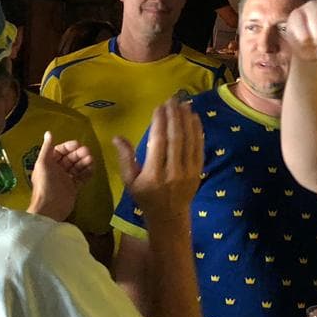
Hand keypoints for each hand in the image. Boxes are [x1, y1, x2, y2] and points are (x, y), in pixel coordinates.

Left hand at [28, 134, 93, 221]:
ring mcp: (66, 179)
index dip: (69, 147)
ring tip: (91, 160)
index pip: (60, 151)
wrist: (50, 208)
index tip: (78, 144)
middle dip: (79, 154)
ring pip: (77, 167)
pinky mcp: (73, 188)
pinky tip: (92, 169)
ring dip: (84, 162)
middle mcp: (57, 170)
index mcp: (48, 163)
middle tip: (87, 152)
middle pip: (70, 158)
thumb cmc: (45, 184)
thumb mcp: (43, 163)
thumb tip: (49, 132)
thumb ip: (47, 148)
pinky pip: (82, 178)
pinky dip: (87, 173)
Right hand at [114, 99, 203, 222]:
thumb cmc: (146, 197)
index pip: (158, 142)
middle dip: (174, 116)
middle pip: (176, 138)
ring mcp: (188, 172)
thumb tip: (116, 136)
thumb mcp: (130, 181)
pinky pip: (199, 147)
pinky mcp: (198, 171)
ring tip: (184, 103)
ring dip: (187, 119)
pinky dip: (197, 131)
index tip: (159, 107)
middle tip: (172, 99)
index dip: (159, 122)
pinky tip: (194, 118)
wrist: (169, 217)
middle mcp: (172, 172)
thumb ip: (125, 158)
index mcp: (153, 175)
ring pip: (189, 140)